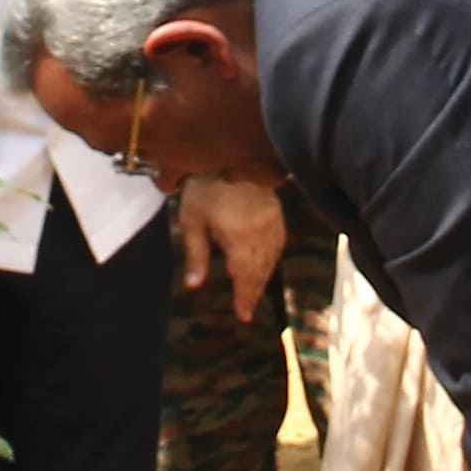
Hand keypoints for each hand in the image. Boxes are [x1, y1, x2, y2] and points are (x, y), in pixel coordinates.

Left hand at [177, 176, 285, 319]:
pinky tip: (264, 263)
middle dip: (254, 291)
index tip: (243, 316)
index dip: (245, 298)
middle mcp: (260, 233)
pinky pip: (278, 243)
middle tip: (247, 308)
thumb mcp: (192, 221)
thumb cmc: (203, 187)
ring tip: (253, 291)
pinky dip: (271, 258)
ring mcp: (271, 222)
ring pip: (271, 259)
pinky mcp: (275, 212)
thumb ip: (195, 255)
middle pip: (260, 271)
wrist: (227, 154)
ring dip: (263, 277)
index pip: (245, 277)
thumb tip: (194, 286)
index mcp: (239, 238)